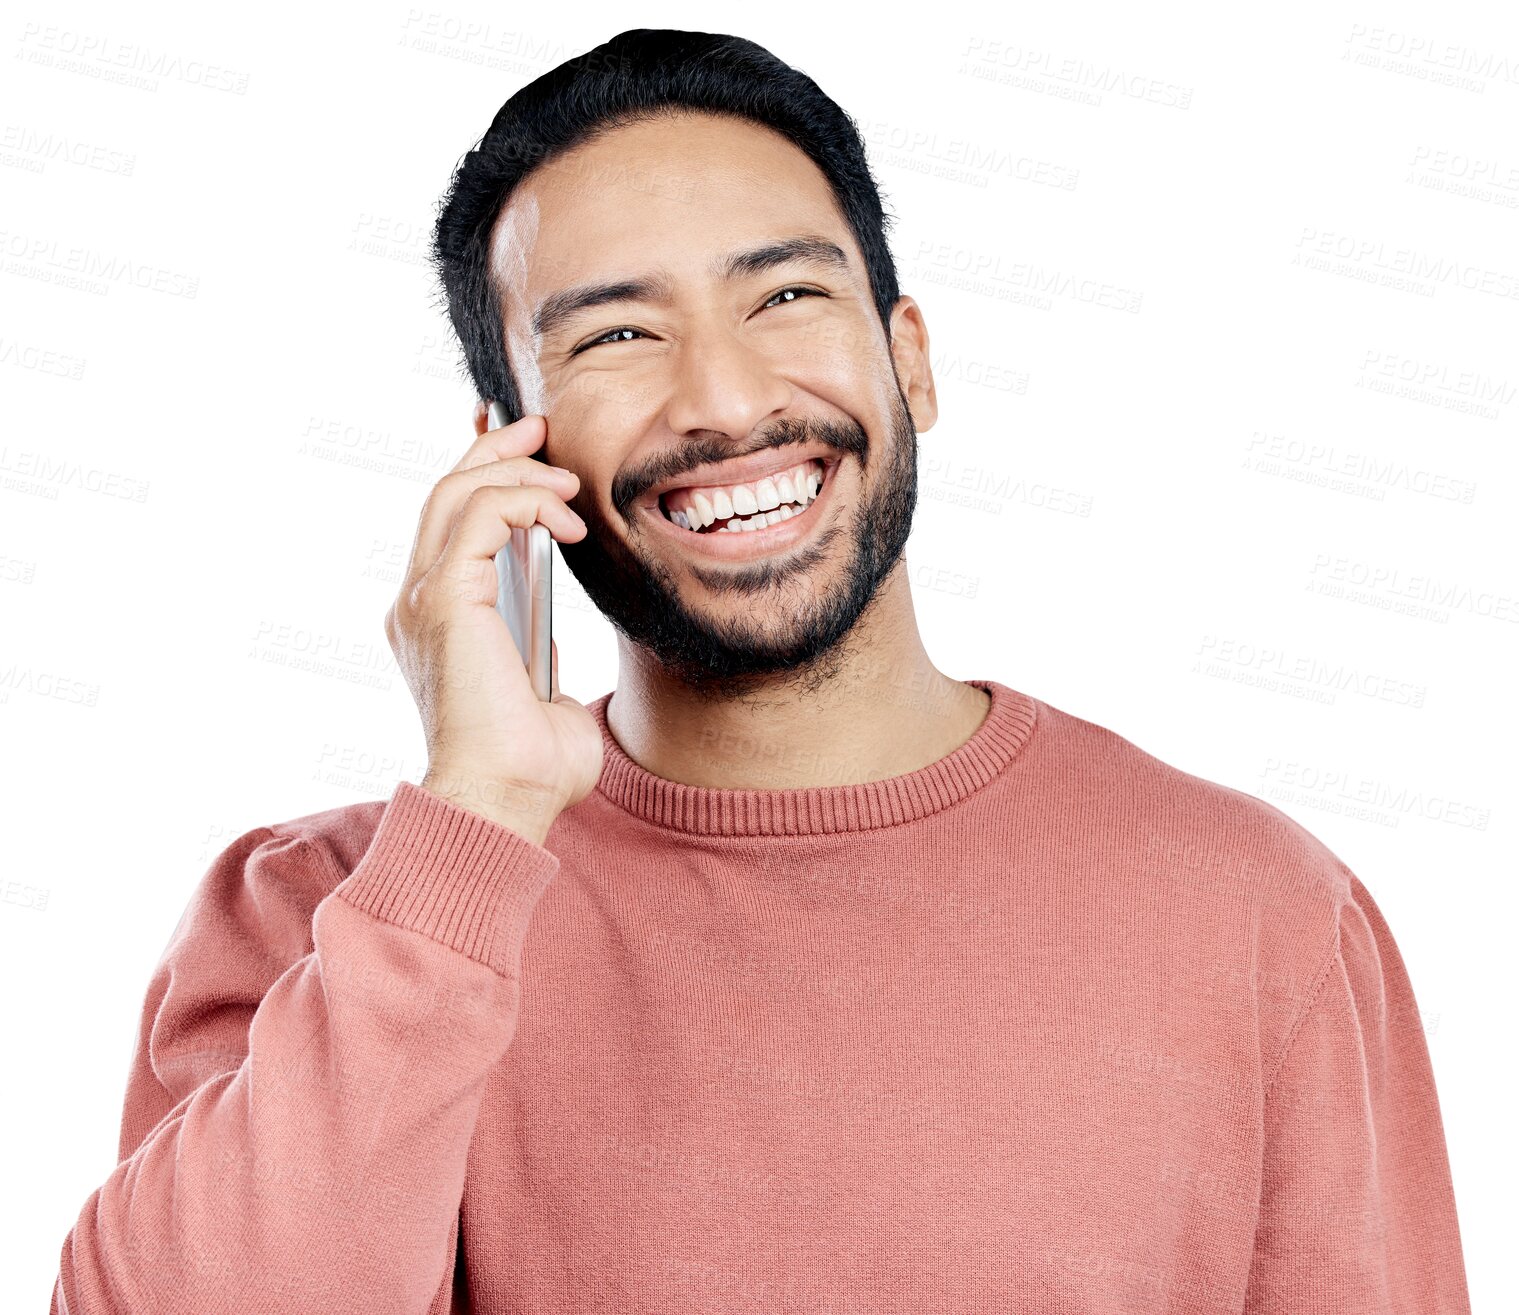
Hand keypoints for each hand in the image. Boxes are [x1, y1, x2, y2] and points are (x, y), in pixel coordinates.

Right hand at [384, 407, 602, 843]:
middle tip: (544, 429)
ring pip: (456, 494)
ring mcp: (423, 599)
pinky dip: (526, 503)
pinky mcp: (444, 600)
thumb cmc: (529, 766)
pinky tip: (568, 522)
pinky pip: (479, 516)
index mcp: (437, 620)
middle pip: (445, 495)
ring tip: (570, 482)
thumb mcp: (540, 691)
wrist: (504, 801)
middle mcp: (417, 602)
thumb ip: (535, 652)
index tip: (535, 451)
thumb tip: (546, 631)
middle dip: (496, 451)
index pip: (450, 526)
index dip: (486, 476)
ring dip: (519, 474)